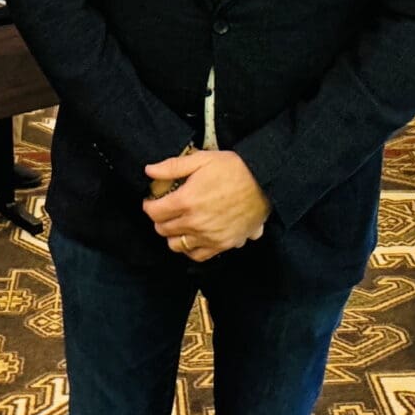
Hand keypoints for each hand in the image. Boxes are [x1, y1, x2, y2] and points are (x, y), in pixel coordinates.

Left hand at [141, 149, 270, 262]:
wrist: (265, 182)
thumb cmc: (234, 168)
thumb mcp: (202, 159)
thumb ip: (172, 167)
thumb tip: (149, 171)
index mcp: (186, 200)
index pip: (154, 212)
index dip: (149, 205)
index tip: (152, 201)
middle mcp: (195, 223)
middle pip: (163, 229)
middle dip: (160, 219)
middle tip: (165, 210)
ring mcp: (209, 236)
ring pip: (177, 245)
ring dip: (173, 235)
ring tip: (178, 224)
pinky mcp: (223, 244)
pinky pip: (198, 255)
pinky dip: (191, 249)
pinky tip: (192, 238)